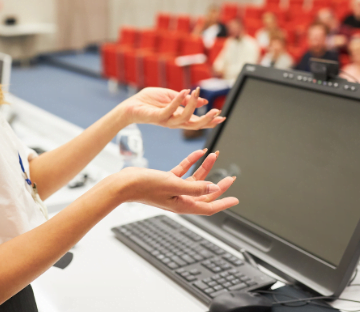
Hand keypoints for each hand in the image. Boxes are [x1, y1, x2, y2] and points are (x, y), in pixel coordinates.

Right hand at [118, 149, 237, 214]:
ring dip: (205, 168)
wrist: (124, 183)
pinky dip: (191, 162)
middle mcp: (180, 198)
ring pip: (195, 179)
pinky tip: (198, 153)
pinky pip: (183, 171)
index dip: (223, 203)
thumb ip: (195, 186)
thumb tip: (214, 188)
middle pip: (204, 192)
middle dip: (218, 184)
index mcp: (183, 204)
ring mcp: (173, 189)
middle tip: (230, 177)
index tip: (235, 199)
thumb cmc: (145, 186)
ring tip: (214, 156)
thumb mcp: (173, 184)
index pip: (208, 206)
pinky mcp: (166, 180)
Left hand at [119, 87, 225, 129]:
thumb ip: (186, 100)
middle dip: (207, 120)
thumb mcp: (172, 97)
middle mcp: (174, 122)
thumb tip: (203, 102)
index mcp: (179, 117)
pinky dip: (178, 101)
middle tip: (217, 113)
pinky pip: (170, 110)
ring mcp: (166, 120)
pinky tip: (184, 91)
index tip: (222, 117)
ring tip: (198, 93)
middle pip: (194, 125)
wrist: (131, 105)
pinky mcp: (157, 117)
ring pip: (184, 119)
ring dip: (192, 105)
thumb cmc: (149, 101)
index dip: (210, 120)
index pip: (197, 121)